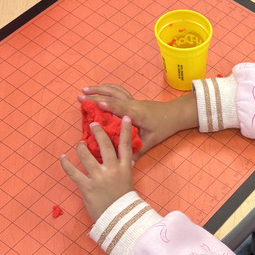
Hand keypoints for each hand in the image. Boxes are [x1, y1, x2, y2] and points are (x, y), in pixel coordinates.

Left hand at [61, 119, 133, 222]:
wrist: (119, 219)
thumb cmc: (123, 202)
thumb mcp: (127, 182)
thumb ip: (123, 169)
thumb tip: (124, 159)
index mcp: (124, 169)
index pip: (126, 146)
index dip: (126, 131)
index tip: (125, 118)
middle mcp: (112, 170)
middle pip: (105, 145)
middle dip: (98, 133)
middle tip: (93, 125)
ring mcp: (99, 178)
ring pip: (86, 155)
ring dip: (81, 147)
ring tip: (79, 144)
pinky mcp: (87, 186)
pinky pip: (73, 172)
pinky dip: (66, 164)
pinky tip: (63, 157)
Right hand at [78, 84, 197, 157]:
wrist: (175, 114)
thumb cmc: (164, 127)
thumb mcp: (151, 141)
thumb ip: (138, 151)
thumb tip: (128, 165)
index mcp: (137, 114)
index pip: (121, 108)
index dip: (109, 105)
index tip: (97, 104)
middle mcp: (133, 104)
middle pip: (113, 96)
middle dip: (95, 95)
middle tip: (80, 96)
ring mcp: (132, 100)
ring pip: (114, 90)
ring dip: (99, 89)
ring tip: (84, 89)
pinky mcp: (132, 99)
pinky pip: (117, 91)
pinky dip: (106, 88)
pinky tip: (98, 90)